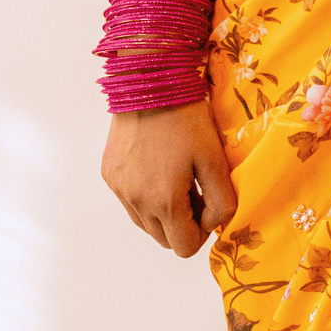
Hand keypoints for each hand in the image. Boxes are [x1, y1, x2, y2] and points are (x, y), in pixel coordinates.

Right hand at [102, 102, 233, 257]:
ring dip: (162, 212)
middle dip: (182, 224)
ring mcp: (118, 188)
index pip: (184, 248)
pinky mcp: (108, 174)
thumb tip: (214, 224)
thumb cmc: (187, 119)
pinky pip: (129, 201)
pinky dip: (145, 195)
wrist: (149, 82)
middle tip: (194, 191)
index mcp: (164, 201)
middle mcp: (135, 201)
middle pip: (163, 239)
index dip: (201, 232)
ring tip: (176, 178)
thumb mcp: (215, 160)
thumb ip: (221, 202)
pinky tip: (156, 167)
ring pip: (145, 223)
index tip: (207, 205)